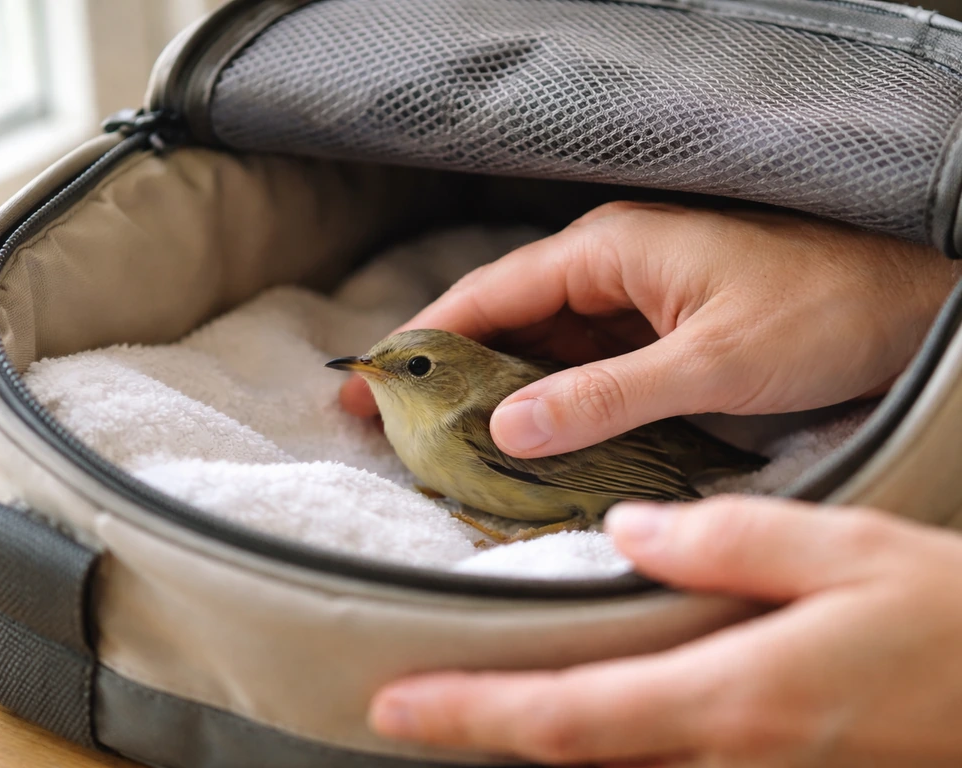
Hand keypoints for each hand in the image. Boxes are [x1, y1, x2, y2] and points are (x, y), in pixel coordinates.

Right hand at [340, 204, 958, 456]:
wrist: (907, 295)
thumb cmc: (823, 309)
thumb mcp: (711, 362)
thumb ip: (607, 396)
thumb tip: (506, 429)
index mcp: (608, 252)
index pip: (488, 295)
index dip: (421, 341)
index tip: (365, 385)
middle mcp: (608, 266)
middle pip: (502, 320)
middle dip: (444, 371)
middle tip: (387, 426)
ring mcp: (630, 297)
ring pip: (538, 345)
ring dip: (491, 389)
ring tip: (437, 441)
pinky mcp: (653, 329)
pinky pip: (579, 363)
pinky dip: (544, 398)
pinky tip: (522, 437)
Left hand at [369, 497, 961, 766]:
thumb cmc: (953, 620)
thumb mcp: (846, 552)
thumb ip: (727, 540)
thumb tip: (628, 530)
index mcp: (735, 695)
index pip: (566, 716)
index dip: (471, 713)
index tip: (396, 703)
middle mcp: (732, 758)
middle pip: (574, 761)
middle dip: (484, 738)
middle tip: (412, 707)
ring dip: (540, 747)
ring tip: (479, 706)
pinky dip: (607, 752)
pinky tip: (591, 720)